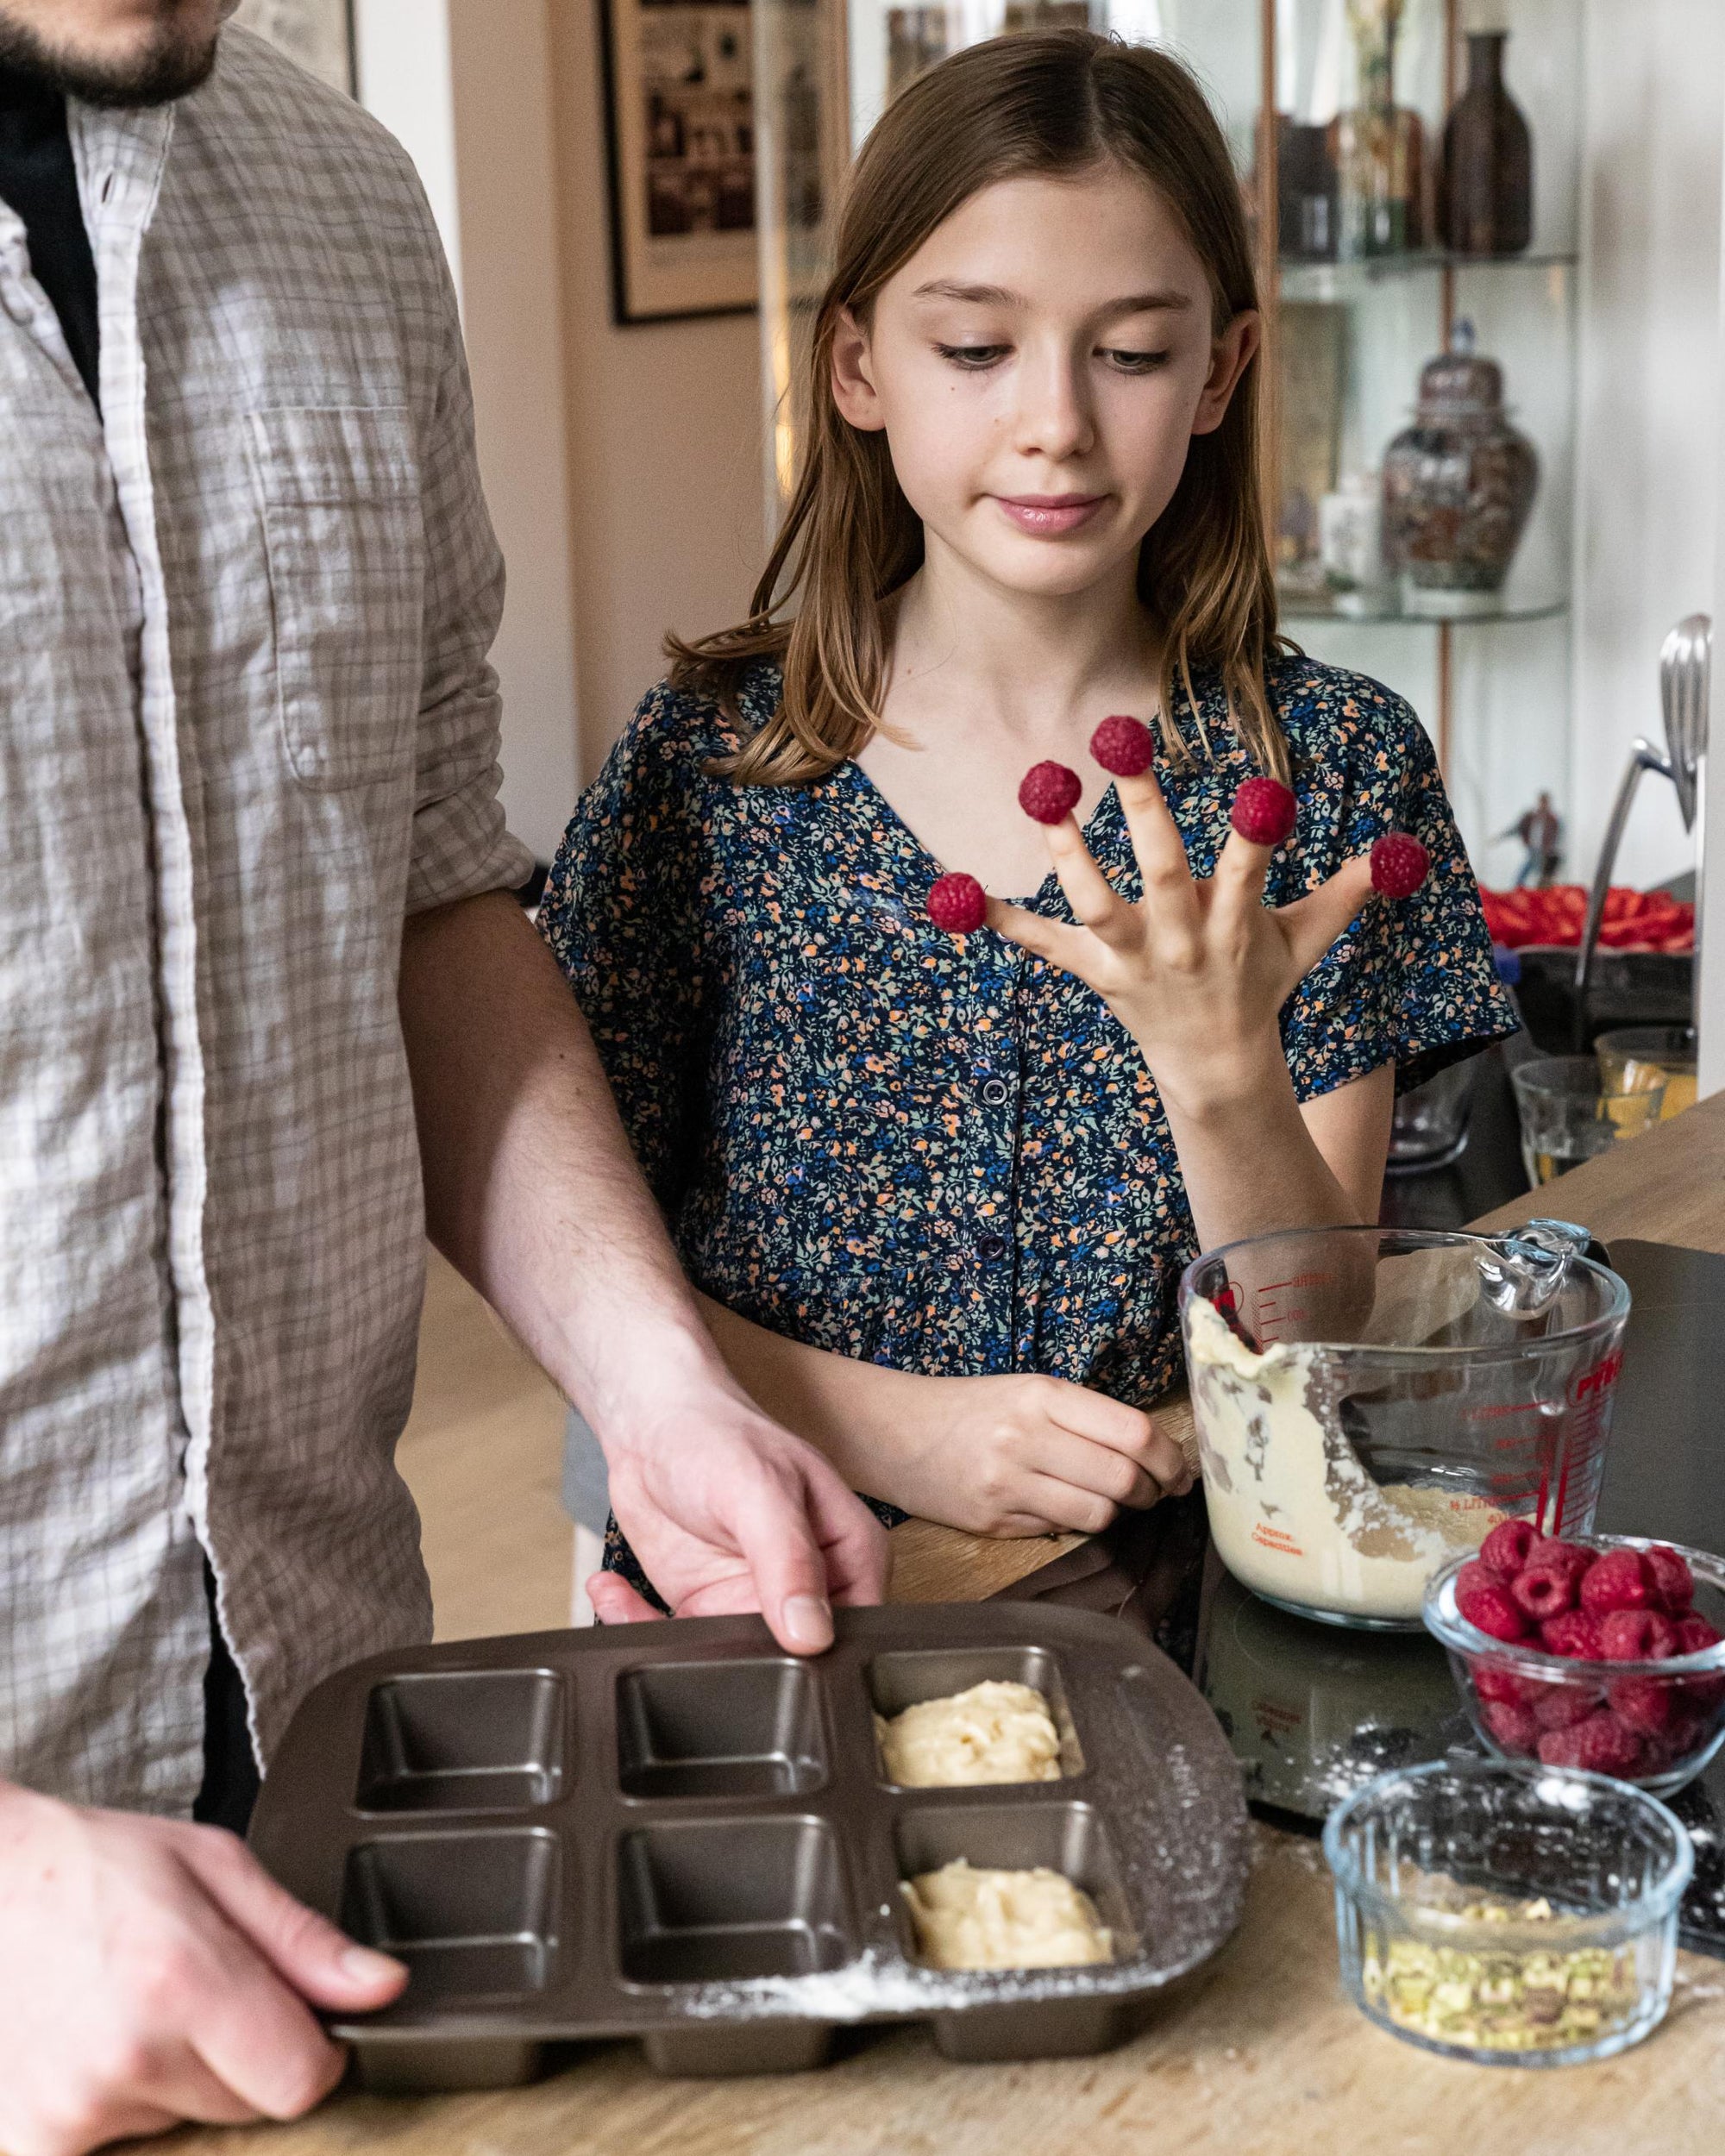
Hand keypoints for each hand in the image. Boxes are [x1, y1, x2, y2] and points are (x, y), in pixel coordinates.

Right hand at [0, 1782, 405, 2155]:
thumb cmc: (90, 1865)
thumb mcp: (214, 1865)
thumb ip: (303, 1939)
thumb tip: (382, 1989)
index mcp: (182, 1979)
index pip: (302, 2080)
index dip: (313, 2049)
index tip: (290, 2015)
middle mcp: (126, 2057)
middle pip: (246, 2103)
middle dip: (236, 2054)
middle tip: (183, 1988)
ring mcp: (70, 2112)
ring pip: (181, 2124)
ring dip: (170, 2080)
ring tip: (127, 2008)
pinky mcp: (32, 2145)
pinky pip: (117, 2149)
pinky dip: (117, 2108)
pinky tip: (92, 2048)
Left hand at [588, 1378, 889, 1645]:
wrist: (651, 1423)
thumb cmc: (718, 1433)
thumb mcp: (759, 1491)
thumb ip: (788, 1561)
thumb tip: (812, 1635)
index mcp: (851, 1555)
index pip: (858, 1631)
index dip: (823, 1656)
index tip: (767, 1651)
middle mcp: (810, 1588)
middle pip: (795, 1661)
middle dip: (738, 1661)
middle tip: (689, 1634)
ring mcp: (756, 1603)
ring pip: (730, 1661)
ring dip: (677, 1646)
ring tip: (633, 1609)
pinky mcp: (705, 1610)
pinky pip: (679, 1644)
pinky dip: (637, 1625)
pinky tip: (611, 1590)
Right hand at [886, 1372, 1191, 1538]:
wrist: (893, 1431)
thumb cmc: (970, 1408)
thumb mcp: (1028, 1391)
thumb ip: (1085, 1417)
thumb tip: (1154, 1452)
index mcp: (1042, 1395)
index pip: (1133, 1432)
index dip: (1170, 1458)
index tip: (1180, 1470)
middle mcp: (1025, 1437)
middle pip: (1124, 1478)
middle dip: (1152, 1492)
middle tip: (1156, 1492)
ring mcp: (1008, 1484)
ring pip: (1099, 1514)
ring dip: (1117, 1513)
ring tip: (1111, 1501)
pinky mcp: (992, 1522)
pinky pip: (1060, 1531)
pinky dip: (1074, 1523)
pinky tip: (1063, 1506)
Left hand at [990, 769, 1374, 1118]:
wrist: (1218, 1068)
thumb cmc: (1260, 986)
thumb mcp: (1307, 942)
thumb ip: (1347, 891)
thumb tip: (1400, 850)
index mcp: (1236, 926)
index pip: (1251, 870)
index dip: (1256, 835)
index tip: (1260, 790)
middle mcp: (1182, 942)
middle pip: (1164, 873)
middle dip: (1147, 812)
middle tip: (1125, 749)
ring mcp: (1133, 960)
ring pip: (1098, 904)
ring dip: (1069, 852)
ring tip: (1044, 795)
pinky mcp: (1094, 972)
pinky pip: (1042, 943)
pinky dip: (998, 918)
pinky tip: (952, 892)